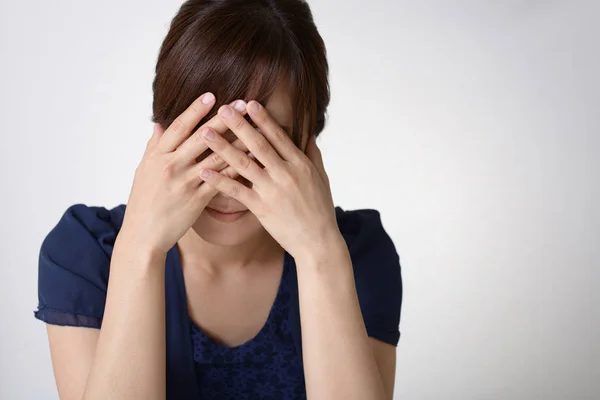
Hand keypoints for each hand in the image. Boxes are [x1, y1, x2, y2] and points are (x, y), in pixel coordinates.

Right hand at [120, 93, 248, 254]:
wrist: (143, 235)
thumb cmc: (143, 201)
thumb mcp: (144, 170)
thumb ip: (154, 146)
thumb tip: (160, 124)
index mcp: (158, 156)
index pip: (179, 127)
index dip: (195, 110)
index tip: (212, 96)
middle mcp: (172, 166)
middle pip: (202, 138)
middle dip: (224, 120)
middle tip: (241, 105)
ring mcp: (186, 183)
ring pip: (216, 158)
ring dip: (237, 142)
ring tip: (254, 130)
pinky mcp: (197, 200)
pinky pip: (222, 182)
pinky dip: (237, 170)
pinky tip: (252, 161)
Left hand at [197, 100, 340, 259]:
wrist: (318, 242)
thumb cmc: (321, 210)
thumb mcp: (322, 178)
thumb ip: (313, 154)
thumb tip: (308, 134)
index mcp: (300, 164)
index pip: (278, 136)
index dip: (263, 118)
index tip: (249, 103)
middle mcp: (285, 173)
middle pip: (258, 144)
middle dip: (239, 125)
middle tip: (222, 108)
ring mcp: (272, 191)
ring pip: (243, 164)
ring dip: (223, 147)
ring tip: (206, 133)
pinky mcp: (262, 208)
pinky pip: (237, 191)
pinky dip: (219, 181)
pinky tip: (204, 171)